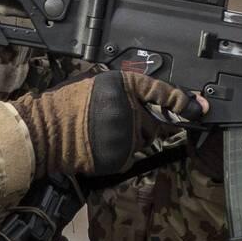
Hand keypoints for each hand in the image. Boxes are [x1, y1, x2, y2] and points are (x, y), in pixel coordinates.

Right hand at [12, 69, 207, 179]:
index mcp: (120, 85)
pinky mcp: (121, 157)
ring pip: (143, 140)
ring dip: (131, 138)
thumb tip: (151, 97)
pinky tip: (99, 145)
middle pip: (154, 120)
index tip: (199, 106)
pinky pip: (131, 156)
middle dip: (145, 122)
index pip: (160, 91)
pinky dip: (120, 152)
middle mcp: (127, 108)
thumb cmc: (62, 105)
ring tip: (101, 133)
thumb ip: (122, 89)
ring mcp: (125, 135)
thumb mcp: (92, 84)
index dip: (182, 100)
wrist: (42, 132)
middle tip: (117, 122)